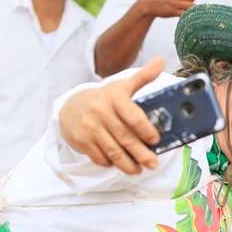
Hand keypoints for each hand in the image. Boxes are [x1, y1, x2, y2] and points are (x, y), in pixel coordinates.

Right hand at [58, 57, 163, 173]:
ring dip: (128, 164)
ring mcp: (90, 128)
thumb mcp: (122, 85)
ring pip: (113, 151)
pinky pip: (99, 156)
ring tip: (139, 170)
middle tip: (153, 163)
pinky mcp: (82, 140)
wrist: (70, 105)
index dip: (146, 130)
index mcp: (115, 98)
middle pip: (125, 138)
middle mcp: (101, 112)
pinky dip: (111, 163)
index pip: (133, 117)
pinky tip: (120, 165)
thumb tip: (161, 61)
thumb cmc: (104, 98)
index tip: (156, 140)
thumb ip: (143, 76)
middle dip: (141, 153)